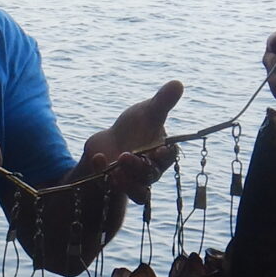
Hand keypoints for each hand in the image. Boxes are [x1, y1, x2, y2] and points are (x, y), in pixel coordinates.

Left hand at [82, 79, 182, 201]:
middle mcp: (152, 170)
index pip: (170, 157)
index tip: (158, 150)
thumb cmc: (136, 126)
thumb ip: (163, 102)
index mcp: (163, 152)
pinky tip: (98, 158)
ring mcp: (134, 181)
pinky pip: (113, 187)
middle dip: (138, 167)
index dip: (165, 156)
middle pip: (150, 175)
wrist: (112, 140)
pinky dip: (103, 173)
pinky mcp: (117, 186)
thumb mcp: (148, 111)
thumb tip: (178, 83)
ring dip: (127, 184)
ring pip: (138, 193)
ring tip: (114, 172)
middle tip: (124, 156)